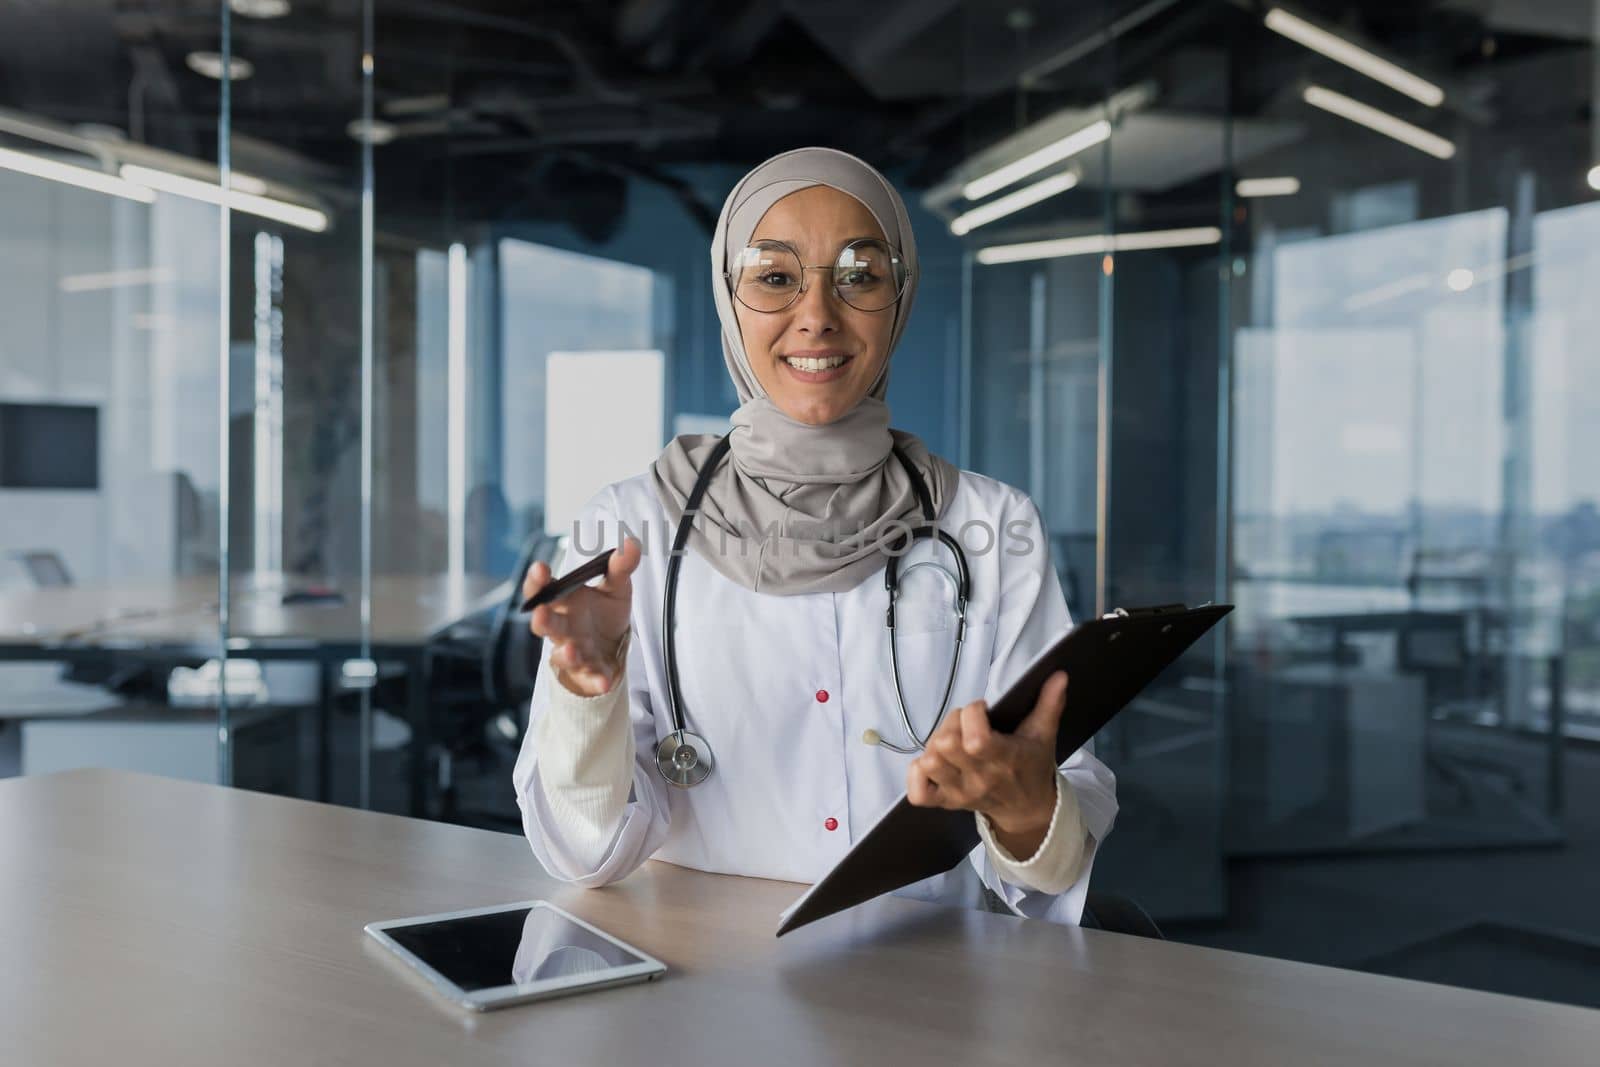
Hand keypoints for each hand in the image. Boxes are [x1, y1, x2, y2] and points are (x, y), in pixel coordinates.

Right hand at [523, 538, 641, 696]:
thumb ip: (619, 567)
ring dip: (566, 654)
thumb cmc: (604, 614)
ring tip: (572, 650)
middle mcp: (563, 629)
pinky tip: (604, 682)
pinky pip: (590, 679)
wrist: (613, 647)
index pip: (542, 591)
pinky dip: (595, 681)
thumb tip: (629, 543)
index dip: (537, 581)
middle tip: (539, 613)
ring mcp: (574, 652)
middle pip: (547, 625)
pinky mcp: (589, 674)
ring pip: (564, 655)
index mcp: (563, 603)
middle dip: (542, 620)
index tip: (540, 568)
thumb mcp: (615, 588)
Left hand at [906, 671, 1067, 859]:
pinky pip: (918, 793)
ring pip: (929, 763)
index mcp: (1004, 759)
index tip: (981, 709)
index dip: (971, 713)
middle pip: (944, 745)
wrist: (1028, 809)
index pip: (975, 739)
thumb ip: (1050, 703)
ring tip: (951, 742)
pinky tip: (932, 762)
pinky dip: (917, 774)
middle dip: (951, 724)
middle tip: (964, 724)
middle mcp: (979, 779)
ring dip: (934, 745)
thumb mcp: (1044, 734)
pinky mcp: (946, 802)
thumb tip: (1059, 675)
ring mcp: (960, 793)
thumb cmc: (1031, 767)